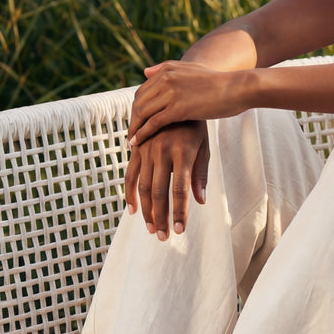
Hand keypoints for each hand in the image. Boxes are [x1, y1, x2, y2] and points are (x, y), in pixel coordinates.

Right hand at [124, 120, 209, 238]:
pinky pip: (130, 174)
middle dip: (161, 217)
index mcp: (182, 152)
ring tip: (151, 229)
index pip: (180, 190)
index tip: (180, 231)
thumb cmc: (195, 125)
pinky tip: (132, 210)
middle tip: (163, 237)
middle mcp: (161, 151)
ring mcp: (146, 149)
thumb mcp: (203, 146)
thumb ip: (200, 173)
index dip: (179, 212)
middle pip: (159, 192)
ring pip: (143, 187)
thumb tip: (200, 201)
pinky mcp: (136, 148)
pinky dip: (130, 193)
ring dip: (146, 211)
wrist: (174, 96)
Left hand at [127, 61, 241, 149]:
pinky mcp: (178, 108)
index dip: (136, 108)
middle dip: (132, 120)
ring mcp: (171, 92)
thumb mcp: (192, 69)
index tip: (136, 123)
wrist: (238, 88)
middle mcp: (166, 78)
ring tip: (131, 143)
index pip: (142, 91)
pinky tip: (138, 144)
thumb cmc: (219, 83)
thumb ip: (167, 69)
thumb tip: (145, 72)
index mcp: (167, 70)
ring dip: (134, 129)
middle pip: (138, 102)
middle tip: (131, 135)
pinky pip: (153, 123)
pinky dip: (142, 134)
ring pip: (142, 113)